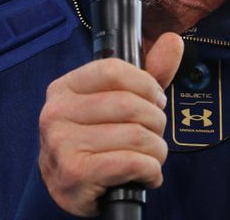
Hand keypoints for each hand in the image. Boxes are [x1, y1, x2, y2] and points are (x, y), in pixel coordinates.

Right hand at [38, 32, 183, 216]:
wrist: (71, 188)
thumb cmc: (97, 140)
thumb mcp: (119, 101)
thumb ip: (149, 73)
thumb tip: (173, 41)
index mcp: (64, 88)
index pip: (114, 71)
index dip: (146, 84)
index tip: (155, 100)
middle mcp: (56, 113)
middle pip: (129, 104)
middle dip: (156, 122)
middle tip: (154, 134)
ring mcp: (62, 144)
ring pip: (136, 136)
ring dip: (156, 150)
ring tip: (151, 157)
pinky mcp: (75, 174)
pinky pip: (132, 163)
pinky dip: (151, 171)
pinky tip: (146, 175)